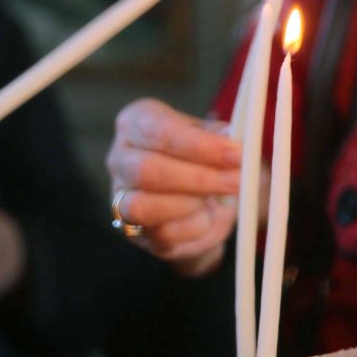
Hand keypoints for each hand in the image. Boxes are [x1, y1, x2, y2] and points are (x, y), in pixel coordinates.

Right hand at [107, 98, 242, 275]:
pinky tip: (208, 215)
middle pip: (147, 170)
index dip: (198, 145)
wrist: (204, 200)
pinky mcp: (134, 232)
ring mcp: (120, 197)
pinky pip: (161, 234)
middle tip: (237, 180)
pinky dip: (194, 227)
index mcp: (135, 122)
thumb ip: (221, 136)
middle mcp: (120, 158)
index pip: (157, 130)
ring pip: (143, 206)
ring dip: (191, 204)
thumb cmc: (204, 159)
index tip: (235, 153)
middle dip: (199, 178)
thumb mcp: (214, 137)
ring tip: (218, 198)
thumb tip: (230, 137)